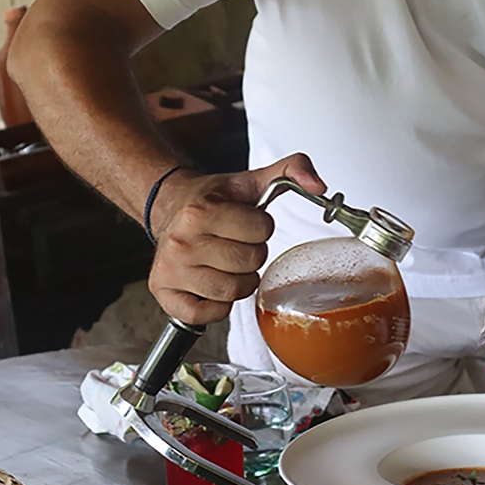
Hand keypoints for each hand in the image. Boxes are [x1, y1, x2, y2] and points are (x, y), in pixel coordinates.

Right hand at [147, 152, 325, 324]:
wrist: (170, 207)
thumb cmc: (212, 199)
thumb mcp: (251, 179)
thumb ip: (292, 170)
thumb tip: (318, 185)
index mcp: (200, 211)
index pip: (262, 230)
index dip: (261, 227)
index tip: (246, 222)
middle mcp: (182, 242)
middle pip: (250, 262)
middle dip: (253, 252)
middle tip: (236, 242)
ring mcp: (171, 271)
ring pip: (233, 291)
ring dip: (240, 279)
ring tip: (227, 262)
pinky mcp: (166, 295)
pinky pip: (210, 314)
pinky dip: (219, 305)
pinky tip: (212, 283)